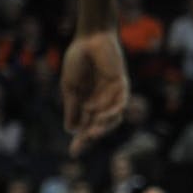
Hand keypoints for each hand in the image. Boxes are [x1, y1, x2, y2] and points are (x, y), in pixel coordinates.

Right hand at [61, 29, 128, 155]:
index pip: (86, 126)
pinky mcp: (122, 85)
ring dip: (103, 126)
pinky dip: (110, 110)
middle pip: (99, 125)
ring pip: (113, 118)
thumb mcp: (70, 87)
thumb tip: (71, 130)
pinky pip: (120, 103)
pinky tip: (99, 114)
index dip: (81, 140)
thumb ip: (73, 107)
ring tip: (91, 132)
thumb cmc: (78, 60)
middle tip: (83, 143)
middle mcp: (102, 102)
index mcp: (88, 103)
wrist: (89, 39)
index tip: (73, 154)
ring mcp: (113, 95)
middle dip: (91, 136)